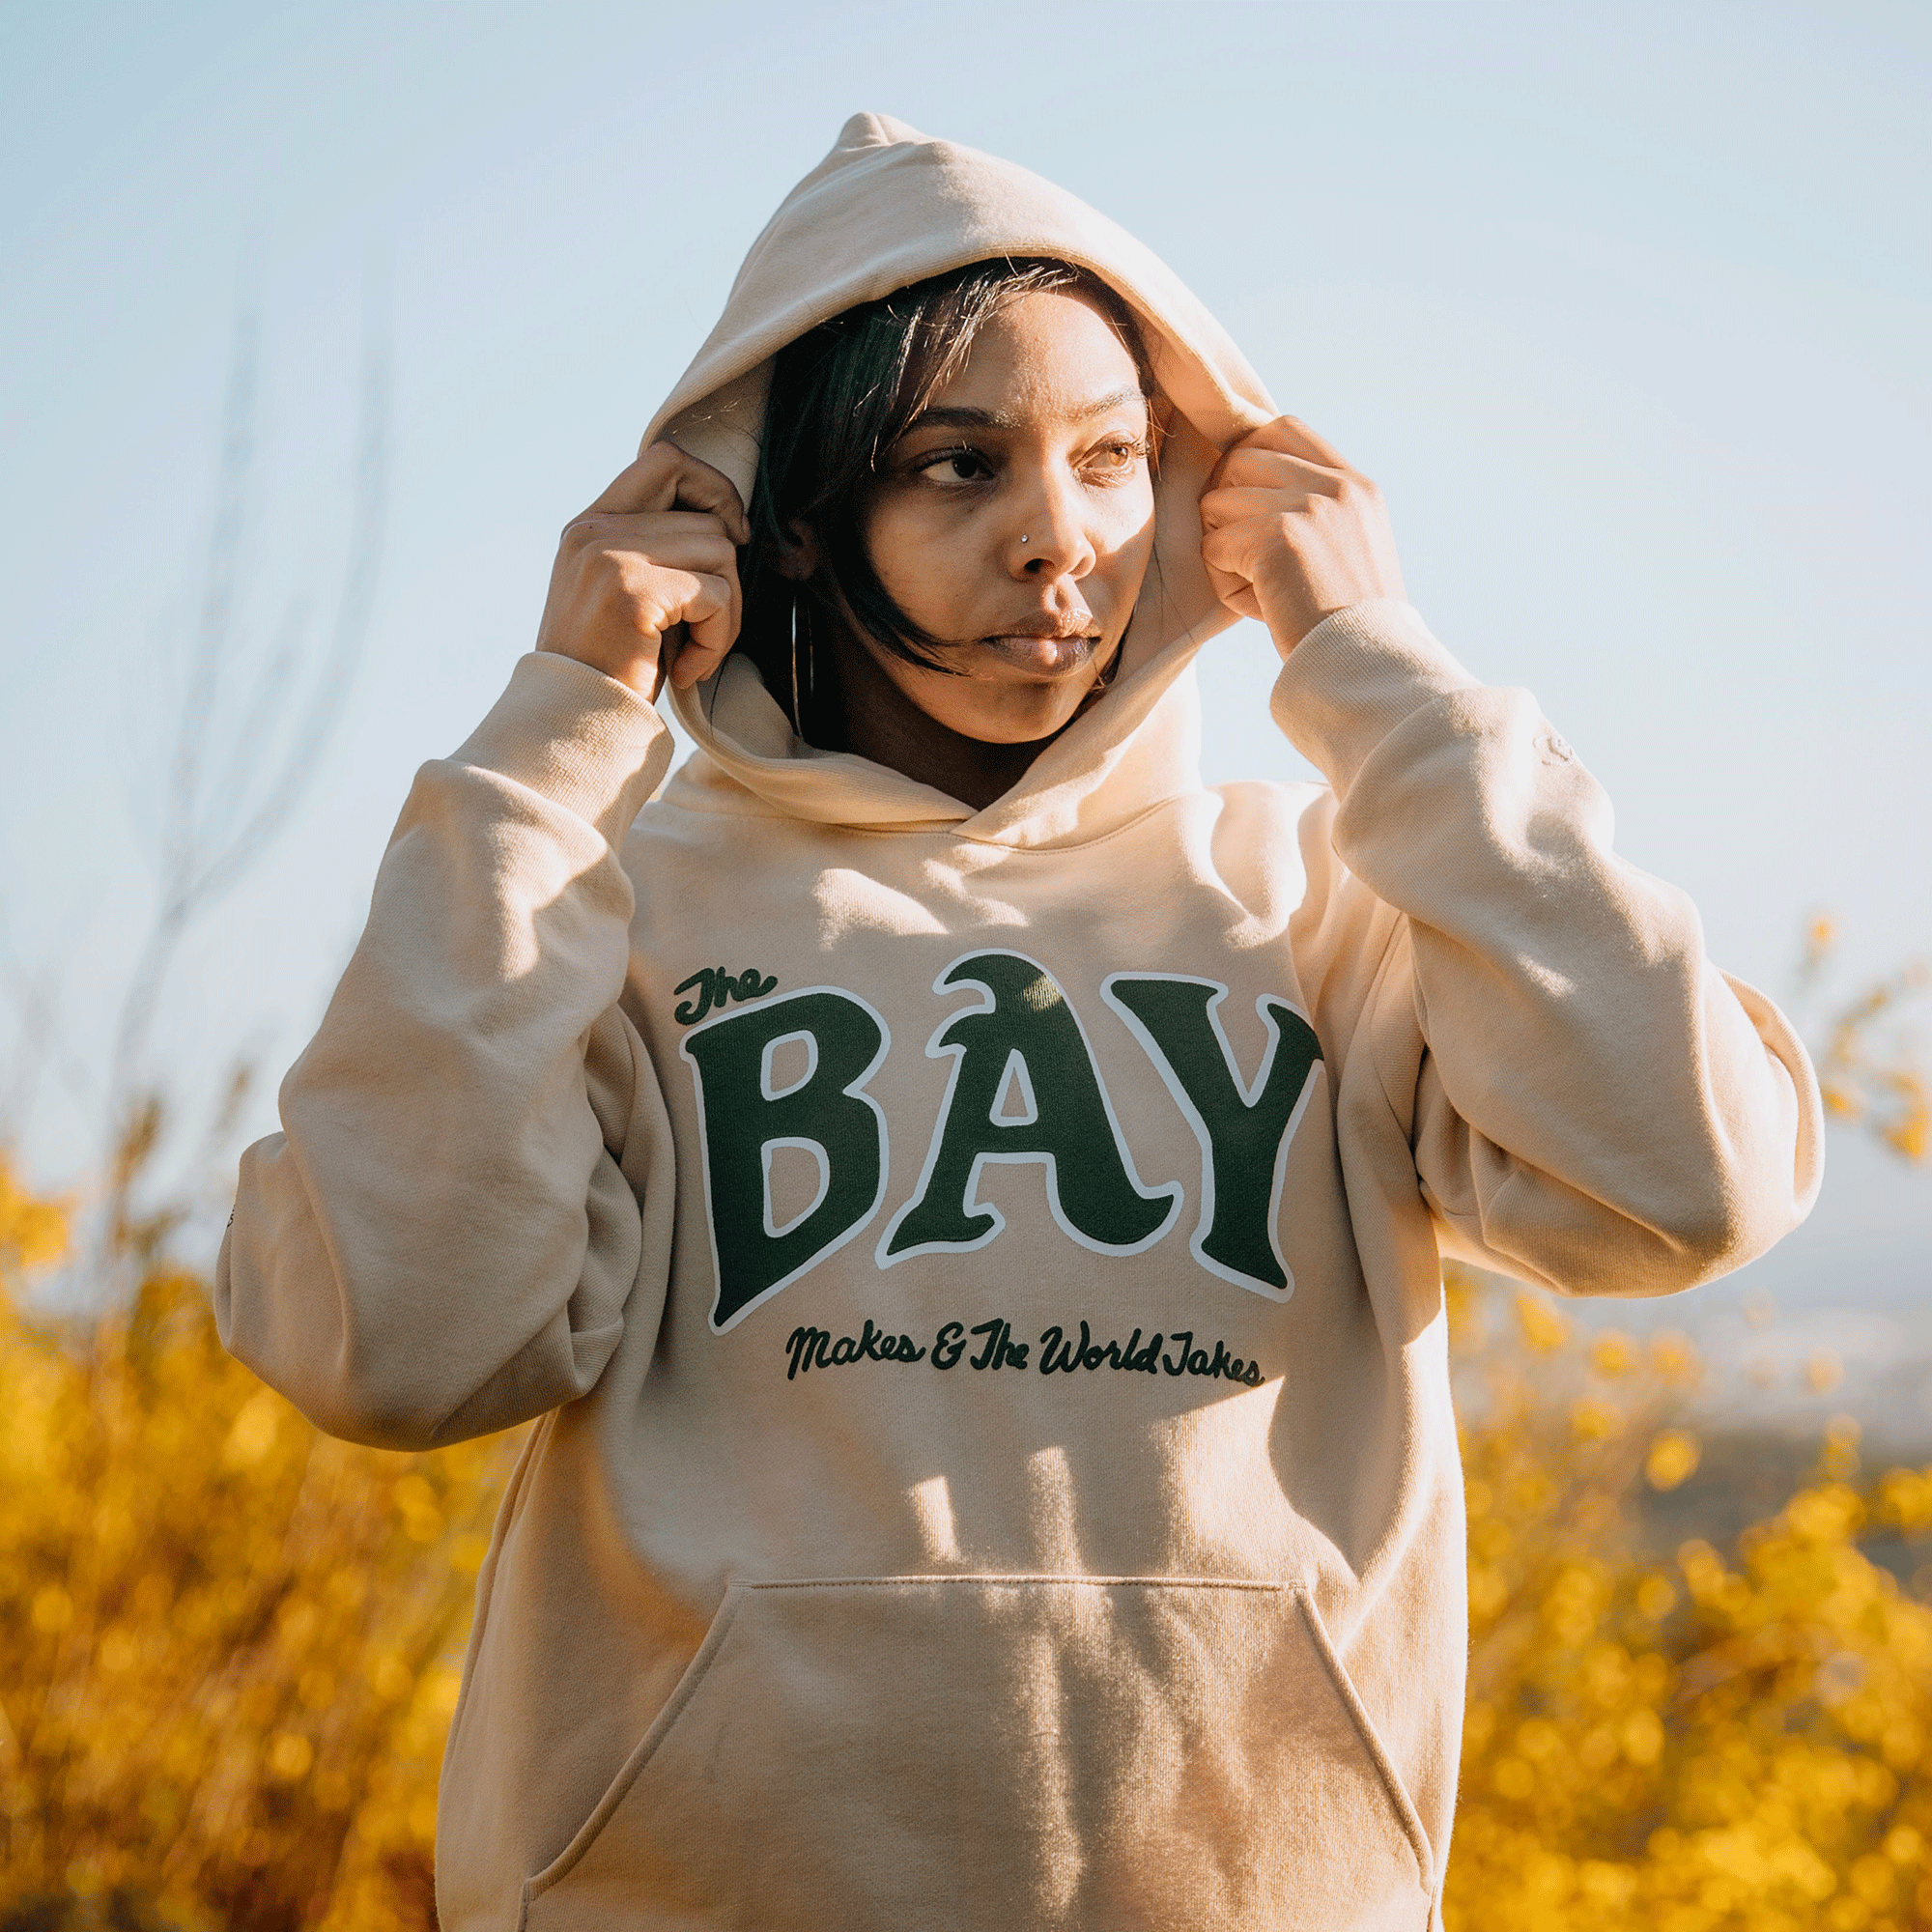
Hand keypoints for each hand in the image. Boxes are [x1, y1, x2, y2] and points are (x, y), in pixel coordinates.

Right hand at [536, 442, 750, 700]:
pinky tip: (687, 670)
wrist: (569, 725)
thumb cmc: (609, 671)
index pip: (665, 460)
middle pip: (708, 516)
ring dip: (725, 614)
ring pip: (721, 552)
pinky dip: (717, 639)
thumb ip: (658, 552)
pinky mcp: (634, 590)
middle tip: (711, 621)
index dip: (714, 488)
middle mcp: (595, 530)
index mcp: (589, 525)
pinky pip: (716, 594)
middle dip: (728, 575)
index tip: (732, 536)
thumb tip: (732, 527)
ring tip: (693, 653)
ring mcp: (611, 556)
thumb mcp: (625, 595)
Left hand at [1199, 416, 1405, 654]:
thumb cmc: (1349, 626)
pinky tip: (1259, 605)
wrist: (1369, 668)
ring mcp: (1310, 507)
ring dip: (1221, 548)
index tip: (1246, 510)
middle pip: (1238, 459)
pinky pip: (1213, 545)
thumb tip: (1238, 484)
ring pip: (1217, 501)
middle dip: (1225, 507)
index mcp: (1356, 485)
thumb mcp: (1348, 550)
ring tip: (1257, 586)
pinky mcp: (1280, 537)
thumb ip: (1311, 511)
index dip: (1246, 460)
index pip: (1282, 429)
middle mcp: (1337, 486)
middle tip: (1244, 556)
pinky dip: (1224, 581)